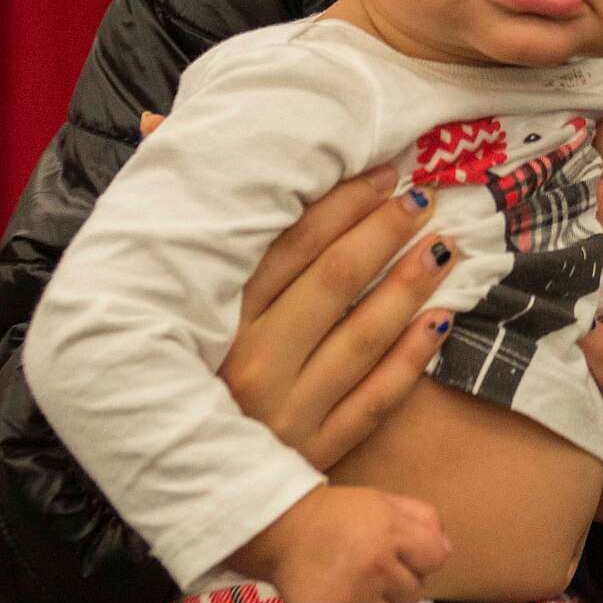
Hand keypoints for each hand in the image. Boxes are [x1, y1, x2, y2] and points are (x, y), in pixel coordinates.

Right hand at [139, 108, 458, 470]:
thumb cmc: (180, 358)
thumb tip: (158, 122)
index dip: (342, 205)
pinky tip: (441, 320)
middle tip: (421, 200)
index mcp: (215, 321)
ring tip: (444, 247)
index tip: (382, 174)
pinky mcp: (314, 456)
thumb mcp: (170, 294)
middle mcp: (249, 367)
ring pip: (360, 338)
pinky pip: (375, 402)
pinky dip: (411, 359)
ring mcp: (285, 416)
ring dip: (408, 287)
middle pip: (332, 284)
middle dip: (383, 234)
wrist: (188, 480)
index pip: (289, 248)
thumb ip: (184, 214)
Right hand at [234, 484, 450, 602]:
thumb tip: (448, 551)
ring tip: (357, 588)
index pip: (436, 559)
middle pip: (416, 594)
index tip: (400, 551)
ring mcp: (353, 601)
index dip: (421, 556)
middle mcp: (376, 569)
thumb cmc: (338, 515)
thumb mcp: (383, 501)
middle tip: (373, 568)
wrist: (284, 531)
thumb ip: (424, 519)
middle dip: (399, 582)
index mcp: (392, 534)